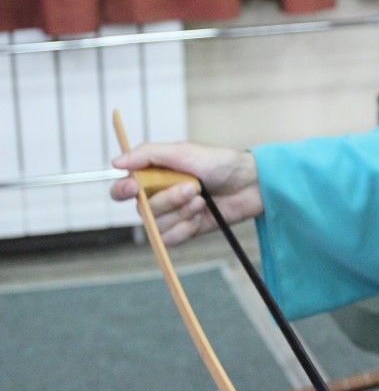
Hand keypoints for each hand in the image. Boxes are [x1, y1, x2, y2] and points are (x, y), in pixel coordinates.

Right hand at [110, 142, 261, 245]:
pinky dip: (186, 228)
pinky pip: (171, 239)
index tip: (134, 187)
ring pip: (157, 225)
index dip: (123, 190)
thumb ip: (148, 154)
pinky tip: (201, 215)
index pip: (123, 189)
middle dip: (168, 199)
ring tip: (202, 199)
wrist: (250, 183)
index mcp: (153, 176)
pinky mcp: (186, 230)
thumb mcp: (183, 151)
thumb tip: (116, 162)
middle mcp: (159, 196)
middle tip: (193, 187)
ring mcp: (173, 214)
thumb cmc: (219, 162)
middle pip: (143, 209)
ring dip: (181, 212)